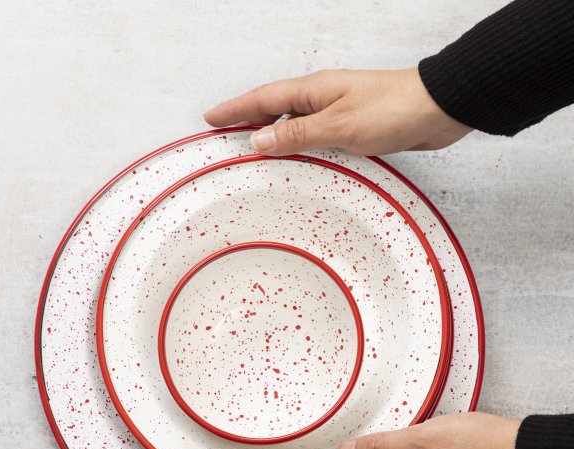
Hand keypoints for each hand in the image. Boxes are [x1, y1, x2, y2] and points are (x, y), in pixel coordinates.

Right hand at [204, 68, 471, 155]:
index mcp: (313, 91)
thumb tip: (259, 139)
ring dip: (271, 132)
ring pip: (293, 122)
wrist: (437, 110)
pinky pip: (313, 135)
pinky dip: (297, 144)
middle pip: (274, 108)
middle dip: (246, 119)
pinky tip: (297, 156)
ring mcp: (336, 112)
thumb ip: (298, 133)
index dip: (235, 109)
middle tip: (223, 131)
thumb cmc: (393, 109)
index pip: (263, 99)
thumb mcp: (338, 125)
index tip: (211, 117)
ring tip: (252, 146)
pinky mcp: (352, 128)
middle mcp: (321, 99)